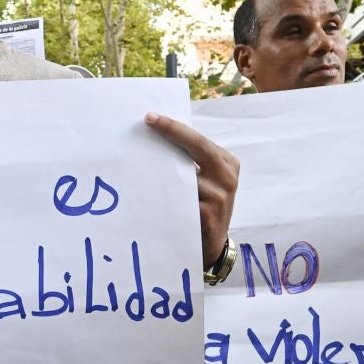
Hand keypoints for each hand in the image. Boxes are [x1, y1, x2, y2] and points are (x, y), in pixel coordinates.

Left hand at [144, 113, 239, 268]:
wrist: (211, 246)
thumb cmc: (201, 206)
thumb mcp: (204, 181)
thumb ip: (190, 162)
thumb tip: (156, 137)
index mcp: (226, 163)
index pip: (198, 139)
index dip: (174, 127)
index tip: (150, 117)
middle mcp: (227, 176)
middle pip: (198, 147)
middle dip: (172, 131)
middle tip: (148, 121)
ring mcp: (219, 196)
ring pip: (185, 174)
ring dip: (161, 166)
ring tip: (136, 155)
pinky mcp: (208, 215)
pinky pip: (180, 199)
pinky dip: (162, 192)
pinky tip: (145, 188)